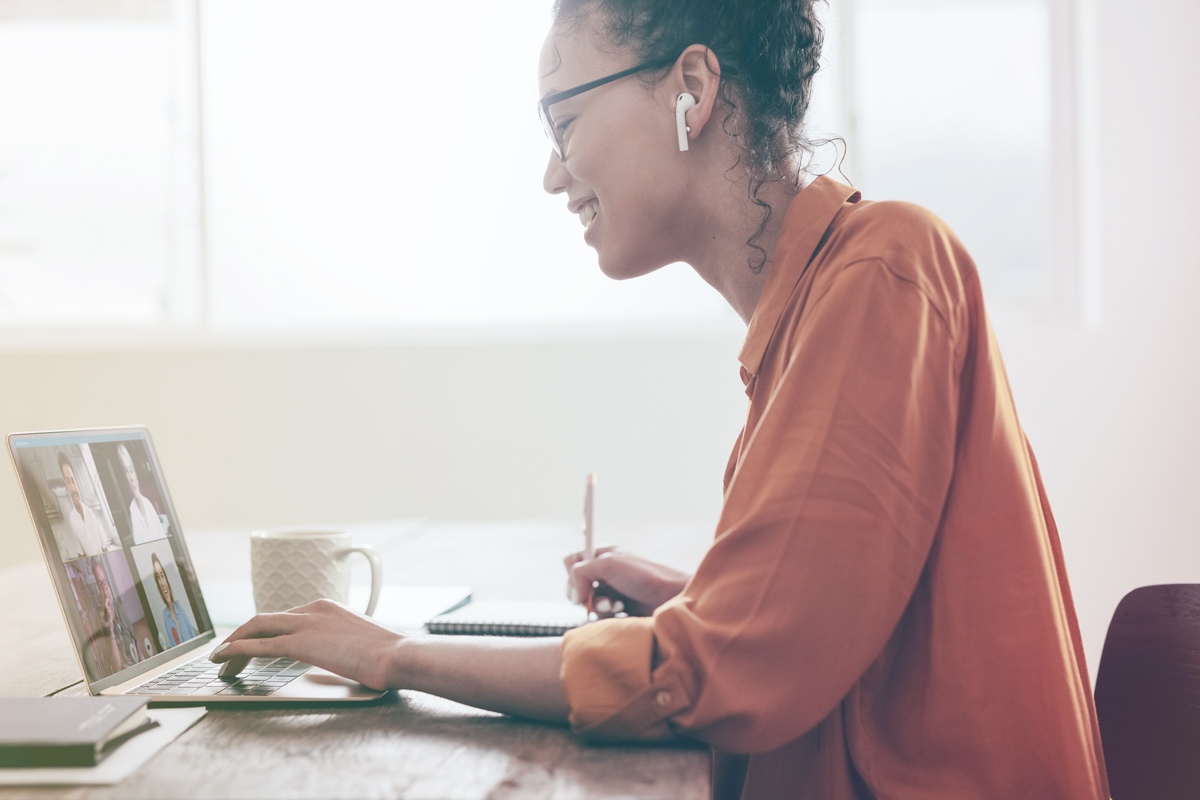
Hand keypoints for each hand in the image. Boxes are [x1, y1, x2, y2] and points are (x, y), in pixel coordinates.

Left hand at [209, 599, 402, 689]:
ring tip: (220, 662)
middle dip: (242, 636)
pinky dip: (236, 651)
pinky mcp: (300, 643)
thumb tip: (336, 660)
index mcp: (328, 608)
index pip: (286, 617)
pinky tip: (223, 659)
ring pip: (257, 628)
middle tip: (228, 654)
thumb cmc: (388, 656)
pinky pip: (259, 645)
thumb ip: (341, 646)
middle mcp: (314, 609)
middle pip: (266, 620)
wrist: (397, 655)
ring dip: (234, 644)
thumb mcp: (359, 645)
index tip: (254, 646)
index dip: (264, 632)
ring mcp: (306, 623)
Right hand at [563, 547, 689, 618]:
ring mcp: (612, 593)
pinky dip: (607, 617)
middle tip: (600, 596)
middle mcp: (606, 573)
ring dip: (599, 606)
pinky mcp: (619, 612)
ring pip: (587, 604)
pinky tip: (622, 613)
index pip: (572, 561)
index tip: (583, 582)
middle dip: (586, 593)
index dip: (572, 573)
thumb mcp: (609, 564)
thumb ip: (581, 571)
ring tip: (616, 605)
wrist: (673, 599)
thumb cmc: (645, 577)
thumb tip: (575, 596)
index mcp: (604, 555)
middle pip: (576, 585)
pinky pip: (599, 618)